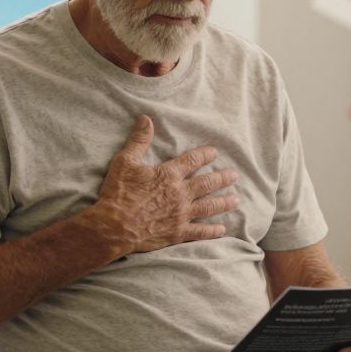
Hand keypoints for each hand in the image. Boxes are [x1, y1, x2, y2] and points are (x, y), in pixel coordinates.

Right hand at [95, 115, 239, 254]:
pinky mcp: (178, 233)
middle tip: (234, 175)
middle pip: (207, 183)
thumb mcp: (125, 161)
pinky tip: (222, 229)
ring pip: (209, 206)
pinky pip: (200, 232)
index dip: (205, 155)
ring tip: (236, 199)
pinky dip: (212, 231)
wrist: (114, 226)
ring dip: (223, 202)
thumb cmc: (118, 193)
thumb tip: (146, 118)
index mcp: (169, 175)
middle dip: (222, 178)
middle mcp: (180, 194)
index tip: (214, 153)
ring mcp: (181, 215)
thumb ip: (139, 140)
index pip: (192, 160)